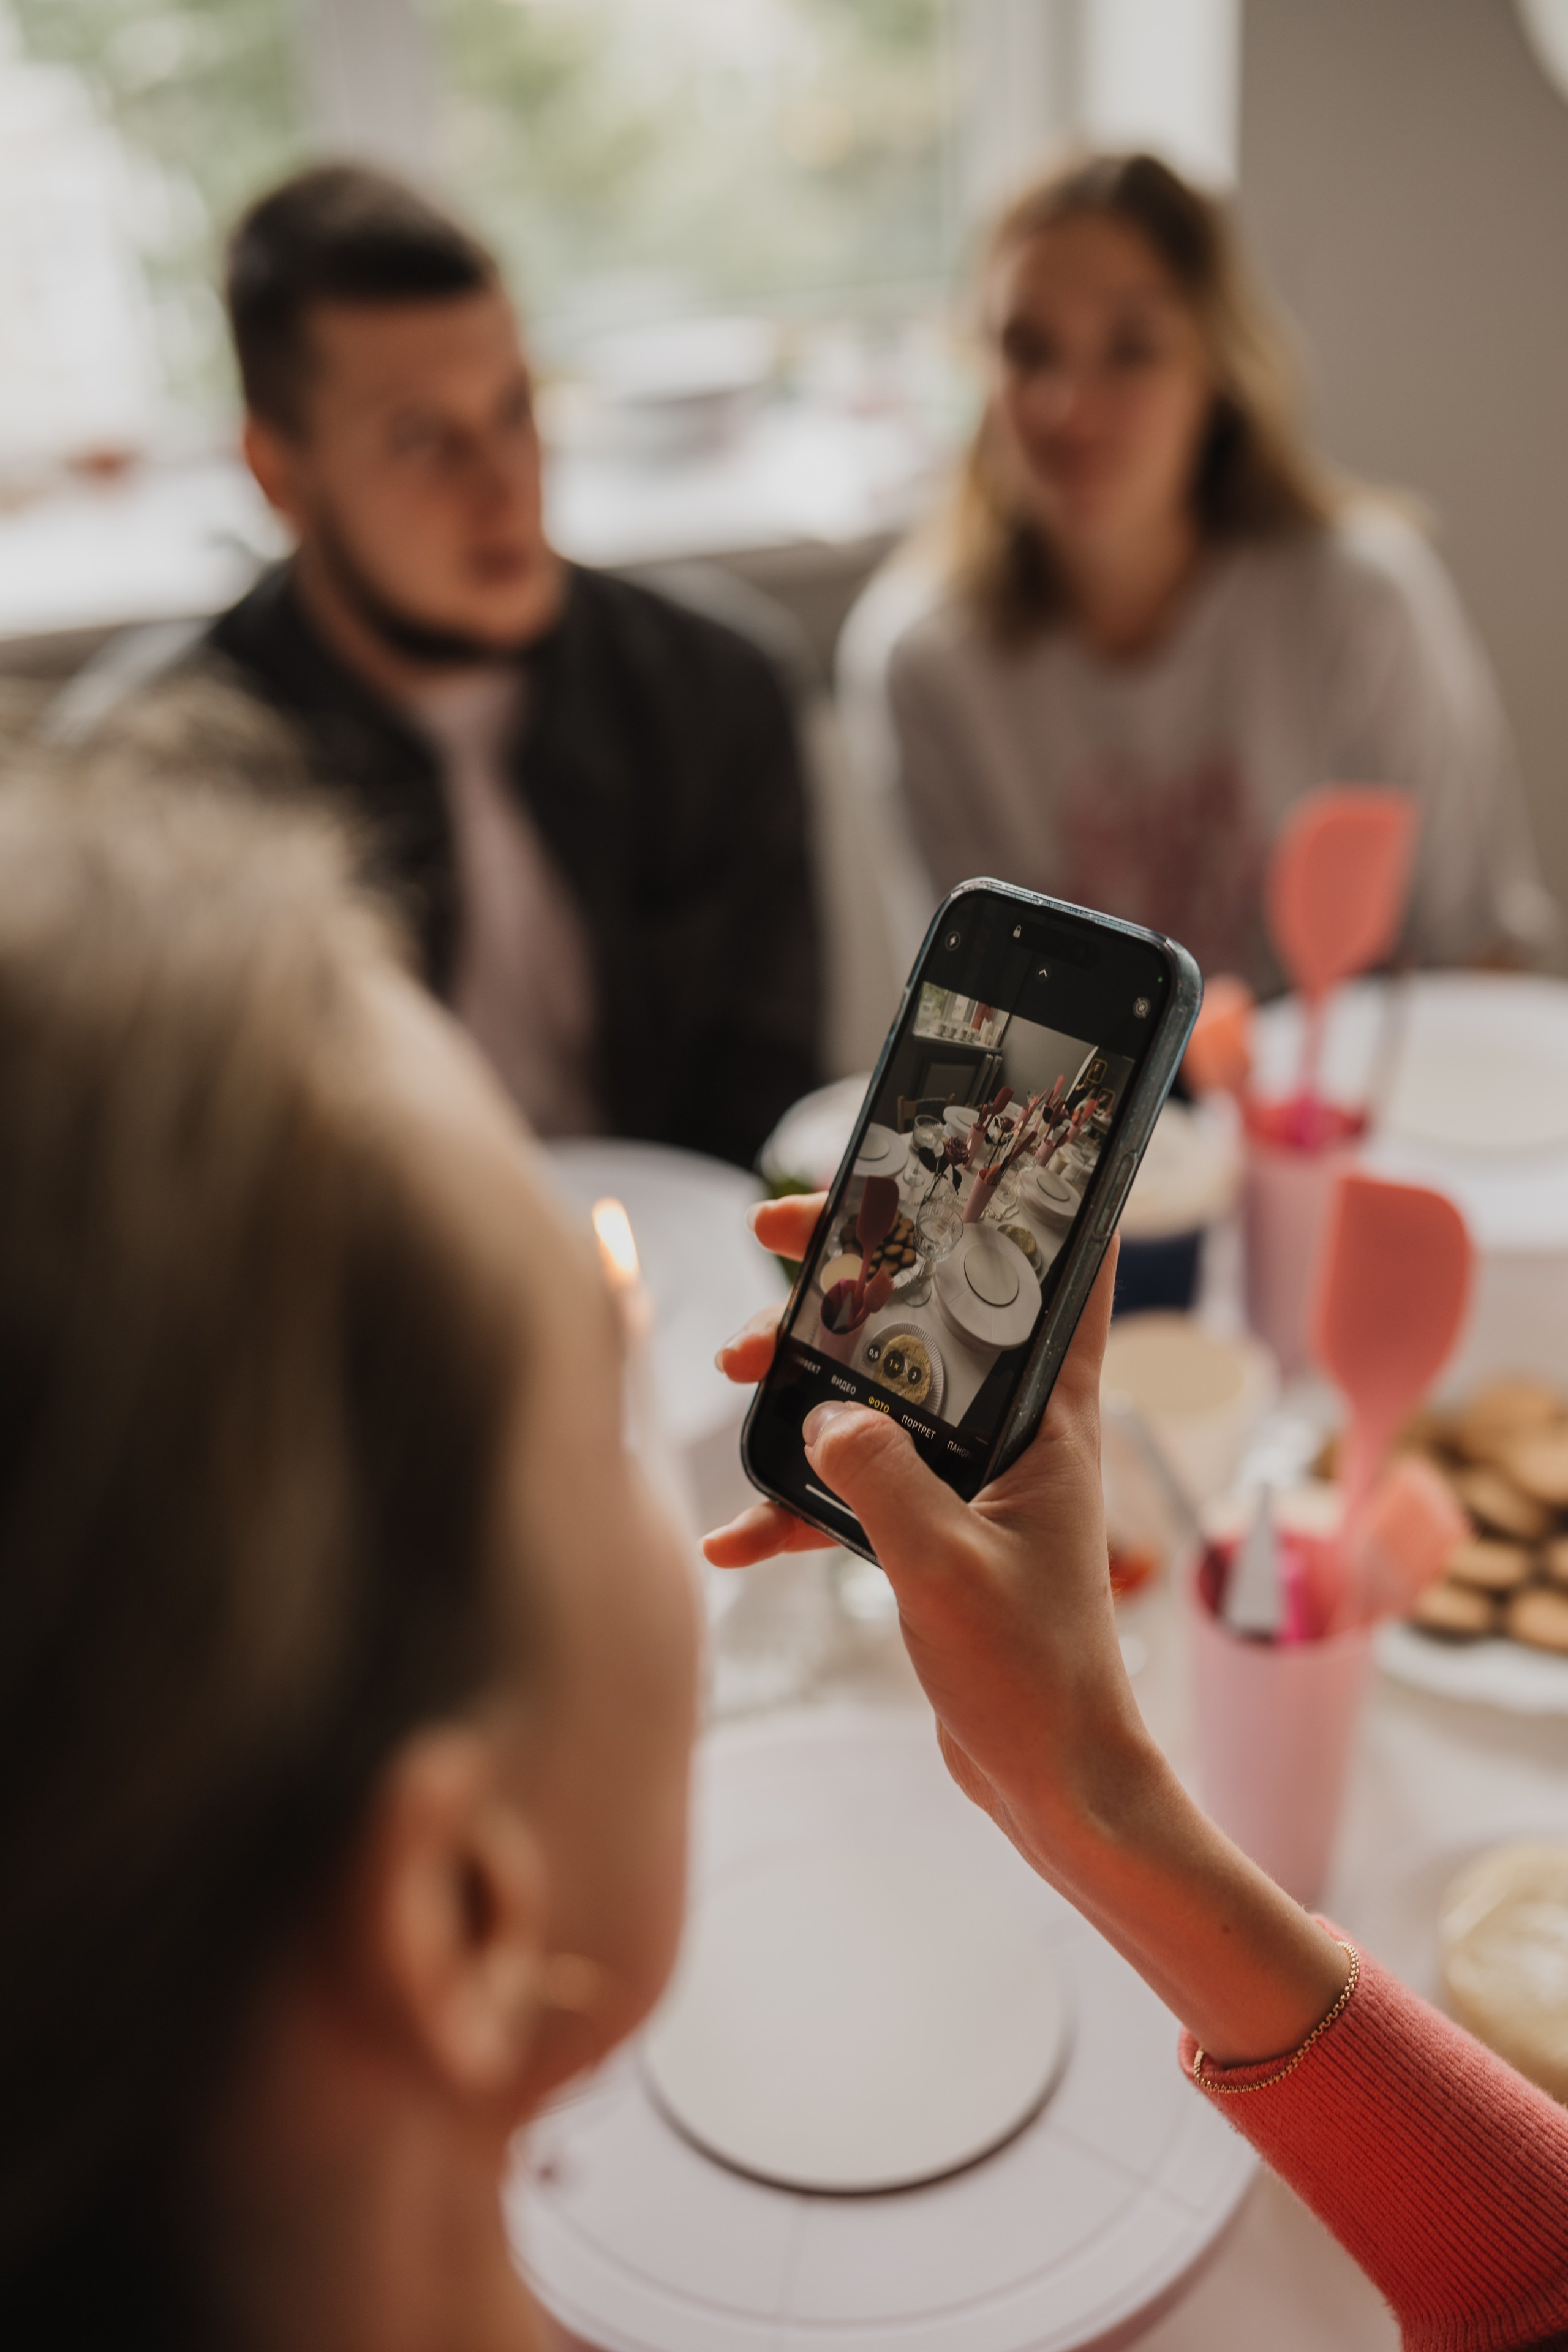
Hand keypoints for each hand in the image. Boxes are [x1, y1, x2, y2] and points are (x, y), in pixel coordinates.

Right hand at [707, 1193, 1349, 2064]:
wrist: (1048, 1778)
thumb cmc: (1032, 1674)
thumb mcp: (944, 1567)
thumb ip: (881, 1481)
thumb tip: (826, 1416)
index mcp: (1051, 1421)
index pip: (1065, 1278)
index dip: (1033, 1197)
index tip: (973, 1141)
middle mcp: (1016, 1434)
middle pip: (935, 1316)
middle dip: (853, 1274)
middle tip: (777, 1239)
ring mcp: (971, 1479)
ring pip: (881, 1392)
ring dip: (806, 1382)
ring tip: (735, 1376)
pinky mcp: (933, 1529)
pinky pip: (854, 1490)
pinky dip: (796, 1506)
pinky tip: (732, 1538)